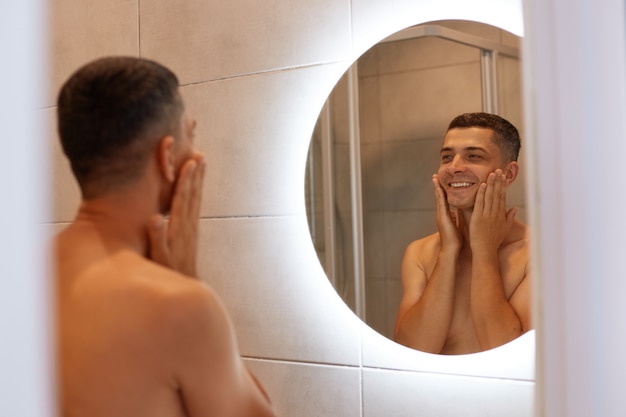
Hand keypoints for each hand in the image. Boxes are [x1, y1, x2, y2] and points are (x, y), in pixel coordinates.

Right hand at [148, 152, 205, 276]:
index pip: (182, 199)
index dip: (186, 180)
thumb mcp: (158, 257)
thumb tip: (155, 218)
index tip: (190, 163)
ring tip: (202, 163)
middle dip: (196, 174)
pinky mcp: (192, 232)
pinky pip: (195, 206)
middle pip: (193, 194)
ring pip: (196, 198)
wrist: (185, 285)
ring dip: (198, 180)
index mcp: (178, 228)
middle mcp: (188, 225)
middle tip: (200, 154)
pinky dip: (196, 192)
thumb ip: (157, 238)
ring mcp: (191, 228)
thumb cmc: (167, 273)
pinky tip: (195, 186)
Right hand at [432, 174, 461, 251]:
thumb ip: (455, 217)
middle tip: (435, 175)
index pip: (444, 200)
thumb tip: (456, 211)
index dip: (442, 190)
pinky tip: (439, 188)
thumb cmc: (455, 240)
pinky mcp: (441, 217)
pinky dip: (440, 195)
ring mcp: (440, 215)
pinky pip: (441, 203)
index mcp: (446, 215)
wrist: (451, 250)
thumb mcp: (456, 225)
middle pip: (439, 197)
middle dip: (437, 186)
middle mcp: (441, 214)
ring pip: (438, 198)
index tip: (440, 181)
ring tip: (435, 178)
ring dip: (437, 188)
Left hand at [469, 169, 516, 252]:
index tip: (503, 176)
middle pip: (498, 194)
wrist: (486, 250)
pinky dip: (482, 193)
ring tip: (492, 173)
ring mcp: (487, 215)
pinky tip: (483, 185)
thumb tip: (515, 208)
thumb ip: (510, 217)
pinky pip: (480, 203)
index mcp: (501, 215)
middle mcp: (495, 213)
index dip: (503, 186)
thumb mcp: (505, 228)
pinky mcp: (478, 217)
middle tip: (498, 170)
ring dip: (491, 184)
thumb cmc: (494, 241)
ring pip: (490, 196)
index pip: (502, 197)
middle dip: (498, 181)